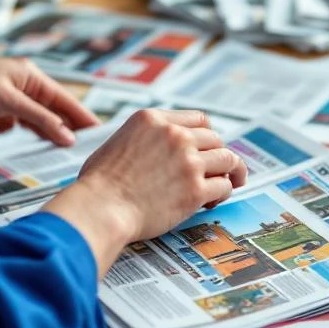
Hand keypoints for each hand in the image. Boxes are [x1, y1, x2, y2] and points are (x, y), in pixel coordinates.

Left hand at [0, 52, 97, 144]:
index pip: (64, 100)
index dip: (82, 117)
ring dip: (37, 135)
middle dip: (62, 130)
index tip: (99, 132)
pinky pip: (10, 130)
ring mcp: (7, 102)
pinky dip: (6, 135)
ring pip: (31, 123)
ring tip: (52, 152)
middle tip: (81, 149)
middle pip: (50, 113)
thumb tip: (67, 136)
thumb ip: (41, 119)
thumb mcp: (10, 101)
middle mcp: (22, 88)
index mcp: (31, 77)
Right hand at [43, 109, 247, 275]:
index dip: (206, 135)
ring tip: (227, 184)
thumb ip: (141, 138)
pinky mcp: (195, 190)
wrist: (100, 208)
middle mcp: (174, 135)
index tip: (208, 147)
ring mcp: (188, 161)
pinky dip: (223, 194)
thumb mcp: (116, 142)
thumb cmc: (99, 184)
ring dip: (229, 173)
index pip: (198, 119)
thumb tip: (149, 147)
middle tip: (219, 170)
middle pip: (215, 139)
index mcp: (153, 120)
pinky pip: (224, 187)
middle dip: (218, 155)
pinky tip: (213, 202)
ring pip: (227, 160)